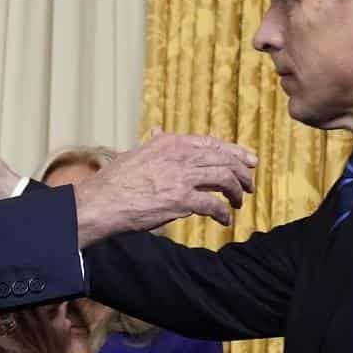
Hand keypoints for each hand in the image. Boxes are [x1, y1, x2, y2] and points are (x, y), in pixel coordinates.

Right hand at [73, 129, 257, 246]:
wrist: (102, 201)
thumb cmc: (116, 181)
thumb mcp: (138, 152)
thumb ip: (155, 143)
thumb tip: (158, 131)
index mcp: (171, 142)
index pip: (213, 143)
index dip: (236, 152)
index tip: (250, 162)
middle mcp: (180, 156)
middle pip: (225, 160)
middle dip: (243, 174)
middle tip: (249, 186)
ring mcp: (182, 177)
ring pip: (225, 180)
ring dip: (236, 193)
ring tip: (237, 203)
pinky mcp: (182, 200)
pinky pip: (214, 205)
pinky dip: (223, 214)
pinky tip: (224, 220)